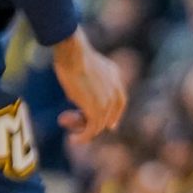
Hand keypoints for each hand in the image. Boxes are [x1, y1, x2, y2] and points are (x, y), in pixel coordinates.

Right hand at [52, 26, 127, 143]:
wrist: (74, 53)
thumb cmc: (73, 55)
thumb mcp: (88, 67)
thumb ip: (90, 81)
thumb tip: (80, 96)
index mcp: (116, 77)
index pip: (120, 102)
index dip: (115, 115)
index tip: (110, 126)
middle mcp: (115, 90)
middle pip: (109, 115)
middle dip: (94, 124)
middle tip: (80, 131)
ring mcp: (108, 100)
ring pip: (99, 124)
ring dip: (85, 131)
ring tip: (72, 134)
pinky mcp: (97, 108)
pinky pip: (92, 128)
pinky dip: (83, 136)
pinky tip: (73, 139)